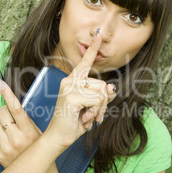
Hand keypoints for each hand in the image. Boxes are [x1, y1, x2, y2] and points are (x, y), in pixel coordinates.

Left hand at [0, 82, 40, 167]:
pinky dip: (0, 136)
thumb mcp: (37, 132)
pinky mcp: (0, 153)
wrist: (35, 171)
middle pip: (2, 113)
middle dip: (5, 111)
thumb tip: (14, 106)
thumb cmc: (37, 148)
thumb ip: (26, 121)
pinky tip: (9, 142)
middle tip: (11, 116)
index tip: (0, 83)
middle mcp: (17, 139)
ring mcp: (7, 147)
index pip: (16, 109)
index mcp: (29, 131)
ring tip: (11, 132)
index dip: (8, 94)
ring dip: (1, 124)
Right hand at [45, 31, 115, 148]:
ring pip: (101, 93)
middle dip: (104, 103)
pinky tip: (85, 119)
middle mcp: (69, 81)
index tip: (98, 34)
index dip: (92, 48)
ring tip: (88, 117)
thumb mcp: (91, 108)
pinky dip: (95, 112)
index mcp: (72, 81)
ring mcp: (69, 87)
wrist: (59, 138)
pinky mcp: (71, 96)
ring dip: (99, 109)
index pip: (85, 62)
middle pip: (101, 84)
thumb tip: (112, 87)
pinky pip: (96, 101)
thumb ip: (101, 97)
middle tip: (94, 115)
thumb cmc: (74, 123)